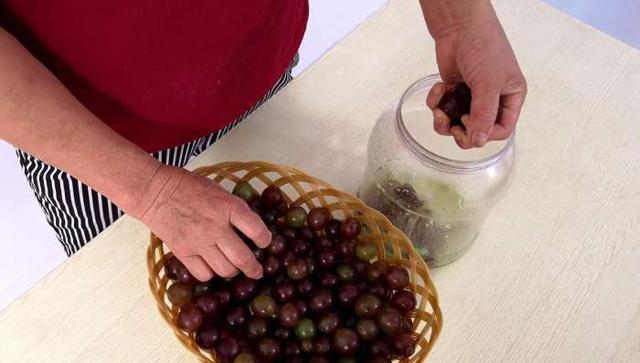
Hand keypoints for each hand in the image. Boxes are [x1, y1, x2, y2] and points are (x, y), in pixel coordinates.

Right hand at [137, 166, 270, 280]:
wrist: (156, 192)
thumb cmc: (189, 187)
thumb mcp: (219, 191)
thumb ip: (235, 209)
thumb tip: (252, 227)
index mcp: (228, 207)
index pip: (256, 230)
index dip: (265, 240)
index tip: (265, 243)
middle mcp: (216, 227)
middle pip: (242, 258)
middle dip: (254, 269)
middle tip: (257, 271)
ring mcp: (199, 242)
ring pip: (225, 270)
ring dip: (232, 271)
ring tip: (233, 268)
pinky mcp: (183, 253)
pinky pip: (203, 274)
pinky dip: (210, 273)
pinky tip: (211, 267)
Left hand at [424, 1, 526, 148]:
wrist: (459, 26)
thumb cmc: (484, 47)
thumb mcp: (488, 84)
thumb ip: (484, 115)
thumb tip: (478, 142)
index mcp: (510, 98)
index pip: (502, 130)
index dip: (485, 134)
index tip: (470, 123)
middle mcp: (492, 100)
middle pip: (478, 133)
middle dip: (462, 133)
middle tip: (452, 126)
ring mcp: (470, 97)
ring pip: (457, 125)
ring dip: (444, 122)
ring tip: (439, 111)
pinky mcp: (452, 92)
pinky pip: (443, 110)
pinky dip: (436, 103)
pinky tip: (439, 87)